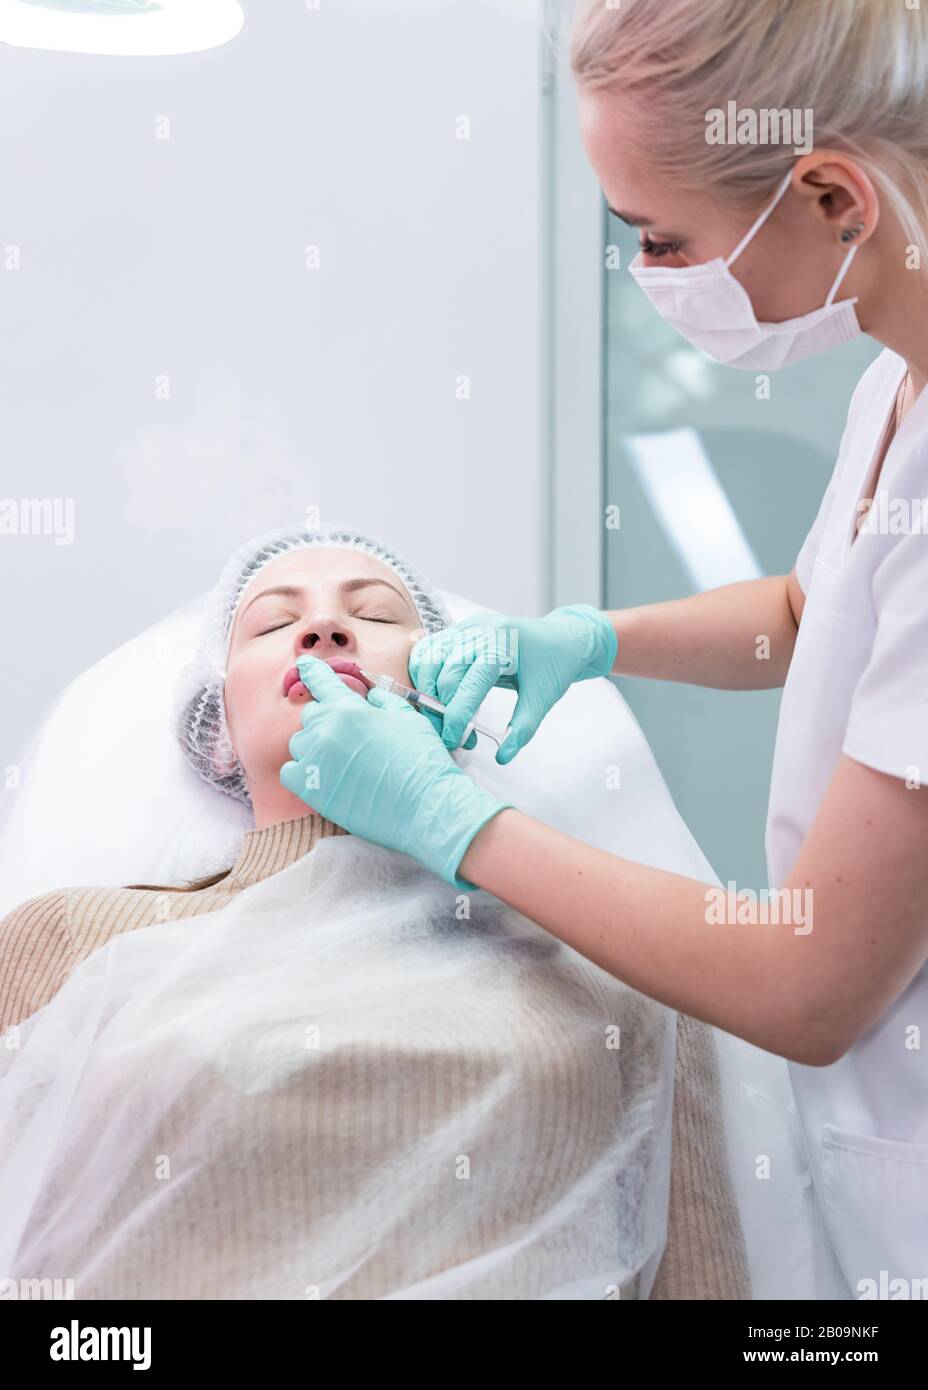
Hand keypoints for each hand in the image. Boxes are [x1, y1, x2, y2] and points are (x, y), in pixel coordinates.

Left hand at [279, 655, 513, 888]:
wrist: (424, 805)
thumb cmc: (421, 760)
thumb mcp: (408, 717)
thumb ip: (383, 701)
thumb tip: (371, 696)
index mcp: (350, 708)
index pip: (321, 681)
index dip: (312, 671)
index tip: (303, 665)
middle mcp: (326, 729)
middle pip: (310, 714)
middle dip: (325, 720)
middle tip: (348, 738)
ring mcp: (315, 759)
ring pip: (300, 743)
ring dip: (315, 747)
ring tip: (341, 762)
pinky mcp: (310, 788)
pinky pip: (291, 772)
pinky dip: (303, 773)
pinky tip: (324, 778)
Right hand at [408, 604, 617, 762]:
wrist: (562, 639)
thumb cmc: (554, 665)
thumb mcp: (542, 700)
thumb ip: (522, 729)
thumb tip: (503, 756)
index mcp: (502, 646)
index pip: (467, 685)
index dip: (456, 717)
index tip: (455, 739)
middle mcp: (481, 631)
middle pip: (443, 672)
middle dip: (440, 708)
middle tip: (450, 733)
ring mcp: (468, 627)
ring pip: (428, 657)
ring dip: (427, 689)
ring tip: (442, 714)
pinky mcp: (462, 629)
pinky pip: (431, 649)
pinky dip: (426, 672)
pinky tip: (438, 693)